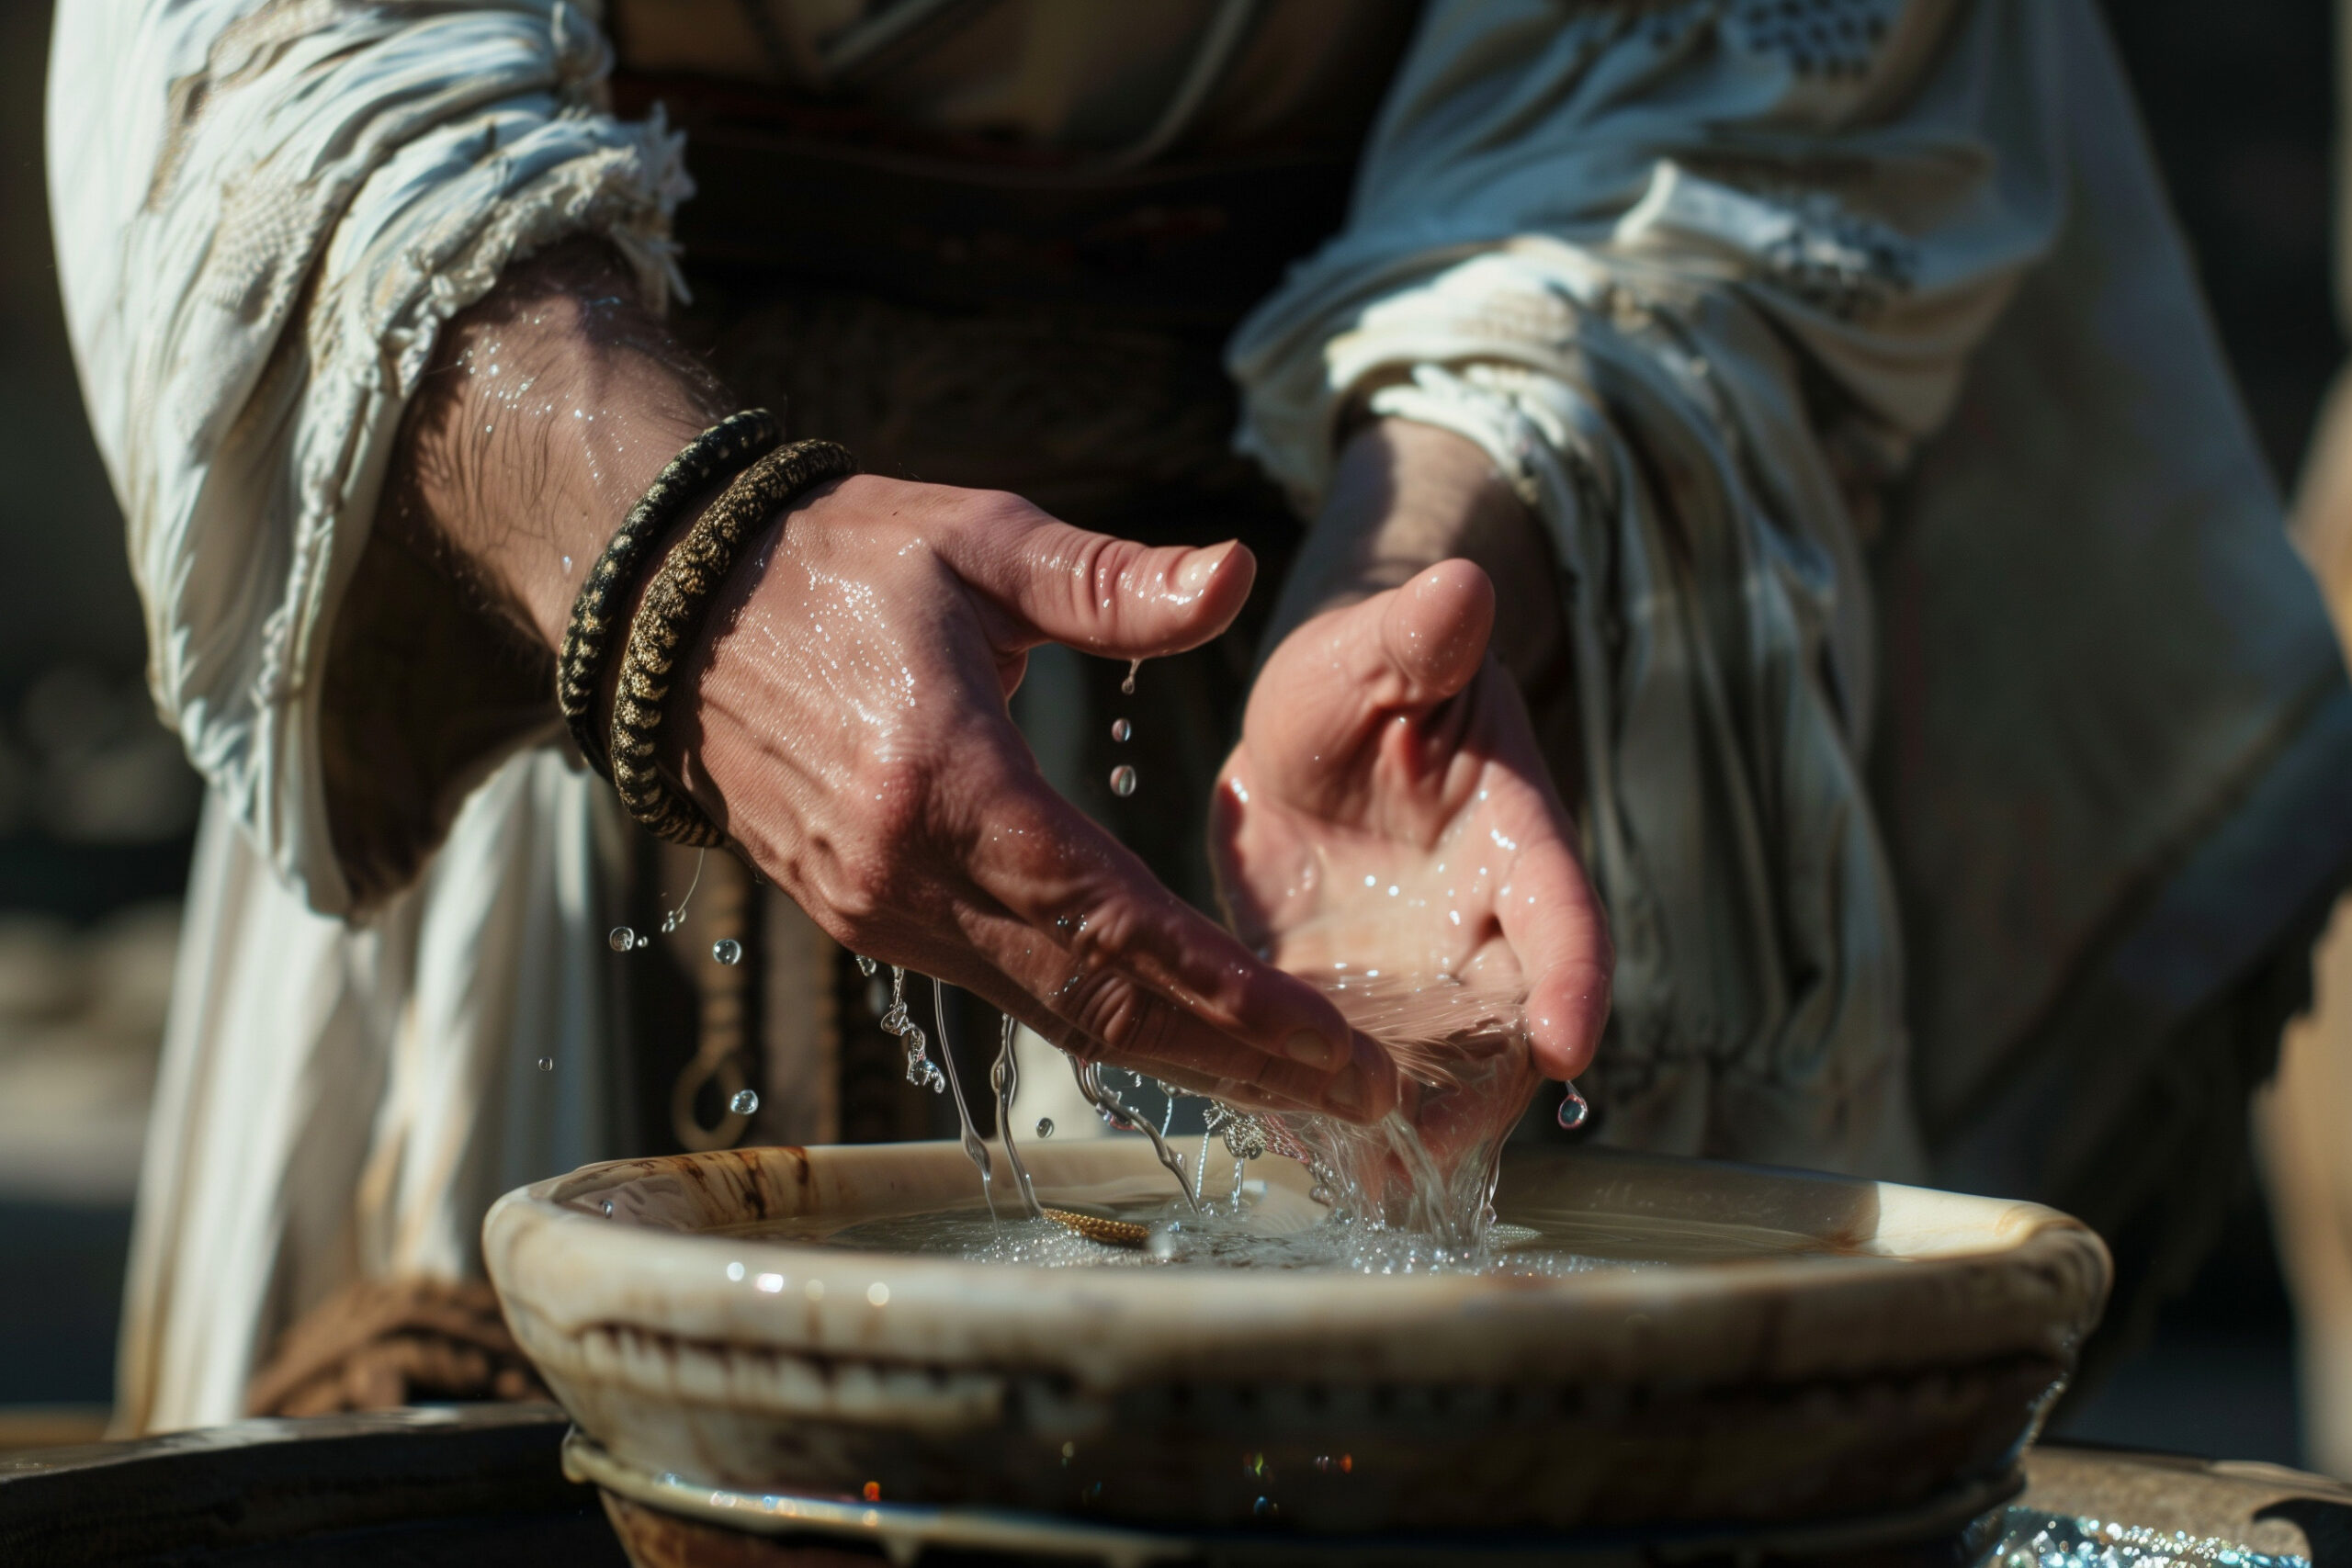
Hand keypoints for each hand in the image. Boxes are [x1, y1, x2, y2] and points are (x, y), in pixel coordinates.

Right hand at [675, 477, 1396, 1121]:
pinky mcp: (868, 921)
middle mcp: (910, 879)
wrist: (679, 609)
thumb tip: (1237, 577)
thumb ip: (1111, 579)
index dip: (1239, 1001)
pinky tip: (1183, 1031)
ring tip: (1298, 1087)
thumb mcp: (979, 540)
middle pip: (1102, 1008)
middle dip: (1240, 1064)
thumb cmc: (842, 560)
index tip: (1338, 1053)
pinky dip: (1108, 1022)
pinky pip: (1008, 993)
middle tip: (1360, 1100)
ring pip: (1056, 1018)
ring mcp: (879, 914)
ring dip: (1183, 1059)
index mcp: (949, 786)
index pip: (1122, 926)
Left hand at [1210, 562, 1609, 1109]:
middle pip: (1508, 1030)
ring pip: (1435, 1069)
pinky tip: (1288, 1146)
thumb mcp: (1377, 650)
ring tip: (1364, 1185)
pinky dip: (1329, 1106)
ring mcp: (1418, 975)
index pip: (1565, 915)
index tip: (1571, 1046)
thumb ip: (1417, 639)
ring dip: (1405, 1125)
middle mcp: (1482, 926)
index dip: (1574, 980)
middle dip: (1477, 1097)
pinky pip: (1349, 1067)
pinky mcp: (1347, 1002)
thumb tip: (1462, 585)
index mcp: (1515, 838)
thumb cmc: (1365, 671)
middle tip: (1429, 1155)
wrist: (1318, 722)